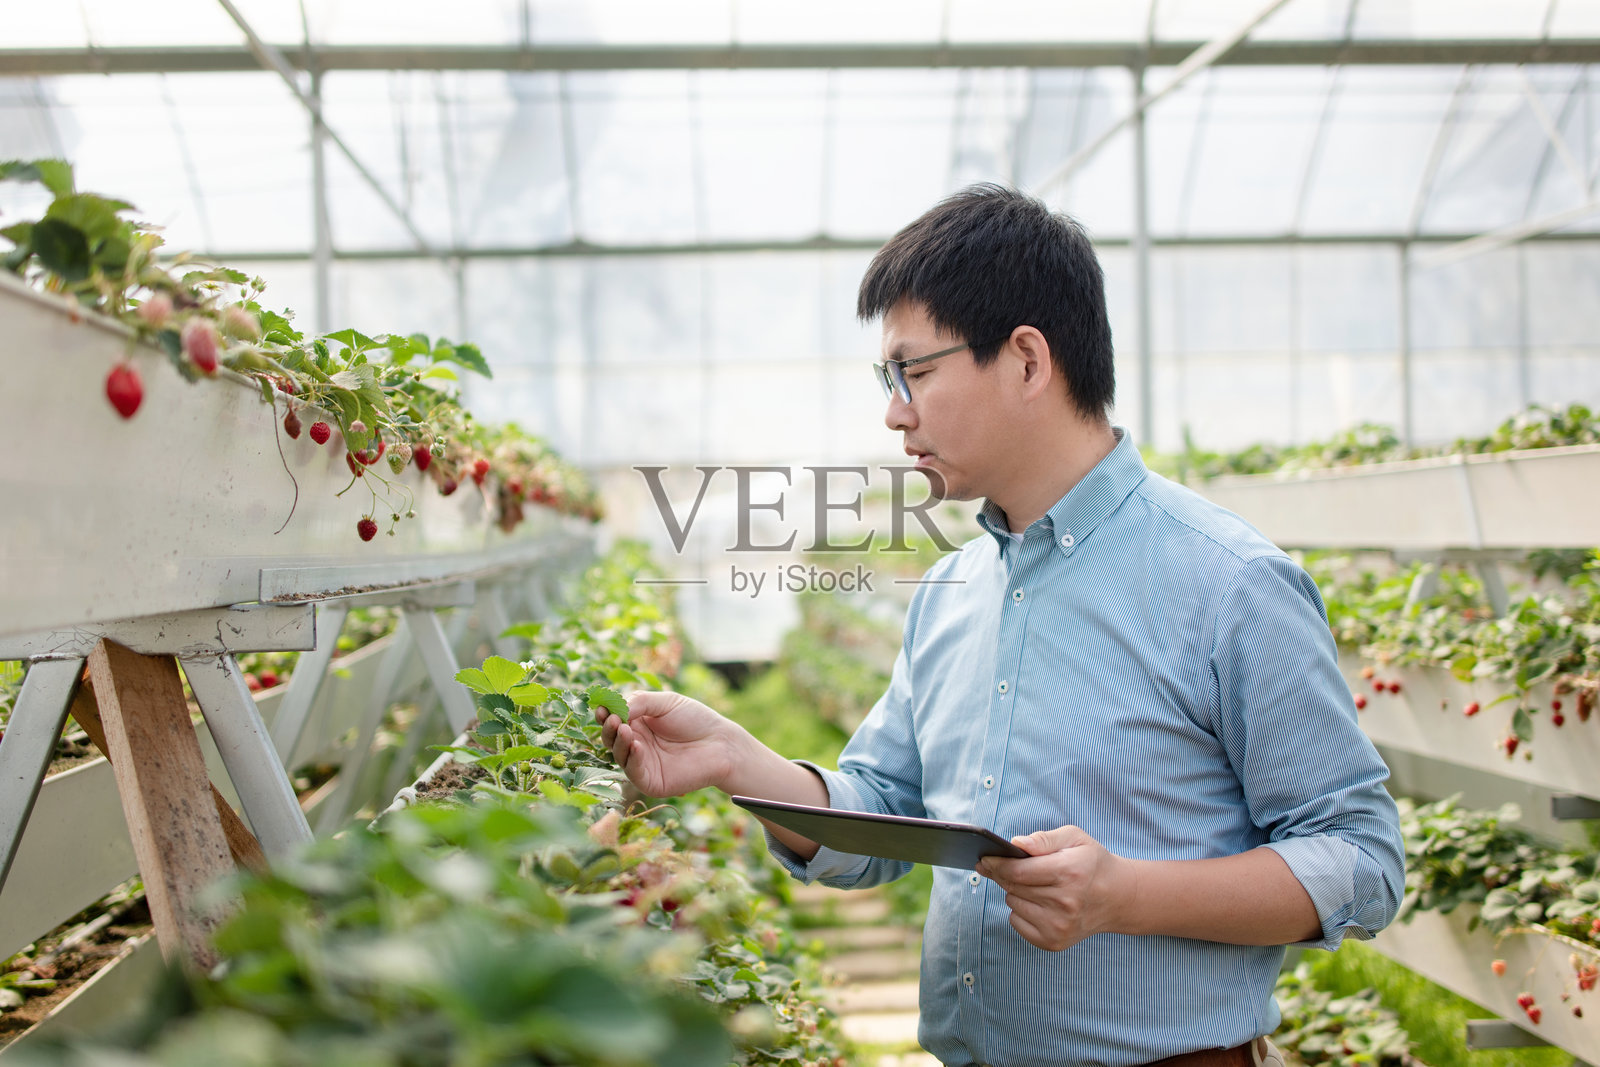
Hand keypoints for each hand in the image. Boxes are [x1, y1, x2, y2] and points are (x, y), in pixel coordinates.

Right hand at [594, 690, 742, 797]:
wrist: (721, 743)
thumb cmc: (696, 719)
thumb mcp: (666, 702)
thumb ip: (640, 702)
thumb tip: (615, 710)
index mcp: (638, 724)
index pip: (614, 720)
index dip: (606, 714)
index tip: (602, 707)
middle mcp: (636, 744)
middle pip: (612, 738)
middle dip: (609, 728)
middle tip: (612, 718)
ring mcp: (642, 764)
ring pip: (619, 755)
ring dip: (618, 741)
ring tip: (623, 728)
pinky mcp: (650, 782)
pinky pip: (634, 772)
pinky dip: (631, 758)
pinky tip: (635, 745)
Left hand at [976, 825, 1134, 951]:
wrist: (1117, 898)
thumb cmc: (1091, 863)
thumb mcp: (1074, 838)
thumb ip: (1043, 839)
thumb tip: (1016, 844)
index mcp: (1069, 873)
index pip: (1018, 871)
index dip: (997, 863)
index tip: (984, 858)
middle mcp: (1065, 903)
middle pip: (1013, 886)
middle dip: (1001, 873)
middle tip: (996, 865)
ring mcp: (1060, 926)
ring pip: (1012, 904)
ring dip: (1014, 891)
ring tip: (1034, 884)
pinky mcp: (1054, 942)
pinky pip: (1017, 922)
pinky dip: (1020, 910)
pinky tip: (1037, 902)